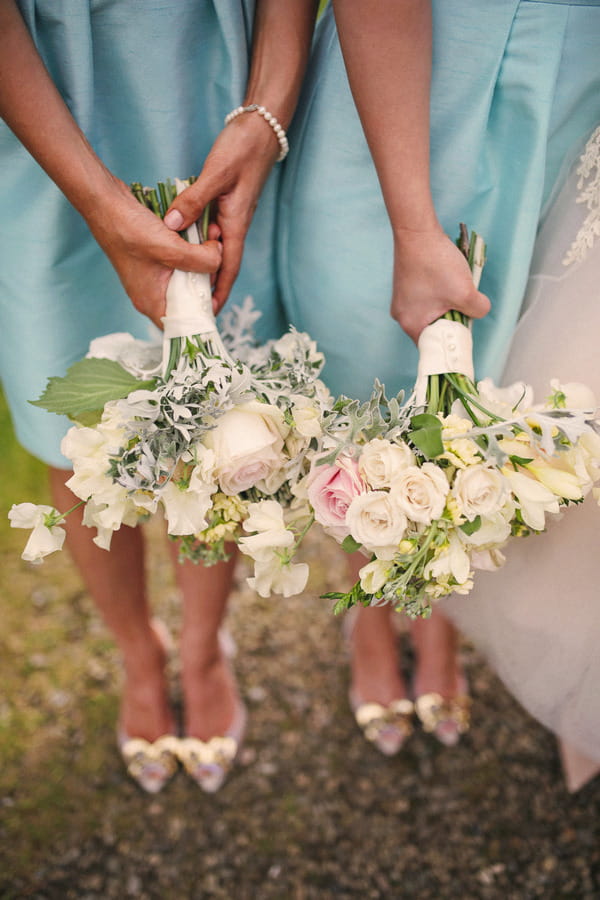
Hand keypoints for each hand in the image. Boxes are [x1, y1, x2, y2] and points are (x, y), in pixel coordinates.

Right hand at [85, 176, 221, 327]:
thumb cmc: (128, 230)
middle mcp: (152, 292)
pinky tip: (204, 235)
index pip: (181, 324)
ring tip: (214, 243)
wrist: (105, 201)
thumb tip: (218, 259)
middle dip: (208, 280)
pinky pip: (180, 260)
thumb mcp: (170, 248)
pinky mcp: (154, 257)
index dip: (201, 317)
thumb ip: (200, 260)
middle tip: (220, 262)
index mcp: (151, 302)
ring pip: (187, 275)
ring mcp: (153, 274)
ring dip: (202, 260)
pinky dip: (193, 250)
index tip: (220, 301)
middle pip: (189, 298)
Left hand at [163, 114, 279, 312]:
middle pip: (218, 261)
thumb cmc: (243, 149)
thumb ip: (195, 199)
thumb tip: (173, 224)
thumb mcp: (217, 174)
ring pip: (211, 244)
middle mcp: (234, 223)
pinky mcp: (224, 202)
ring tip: (176, 276)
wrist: (259, 128)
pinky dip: (194, 237)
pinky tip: (177, 237)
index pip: (228, 266)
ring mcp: (229, 213)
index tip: (211, 311)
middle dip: (205, 282)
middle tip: (185, 300)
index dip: (220, 290)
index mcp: (236, 223)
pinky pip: (207, 227)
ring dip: (197, 259)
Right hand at [391, 228, 490, 342]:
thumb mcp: (465, 291)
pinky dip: (438, 295)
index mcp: (411, 325)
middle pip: (433, 330)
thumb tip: (479, 311)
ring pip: (430, 313)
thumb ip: (478, 309)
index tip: (466, 331)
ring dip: (446, 306)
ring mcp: (401, 301)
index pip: (435, 346)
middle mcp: (401, 316)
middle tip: (464, 307)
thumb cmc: (435, 263)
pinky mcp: (404, 287)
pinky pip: (425, 300)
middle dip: (451, 320)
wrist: (417, 232)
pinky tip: (446, 281)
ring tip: (455, 290)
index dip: (452, 340)